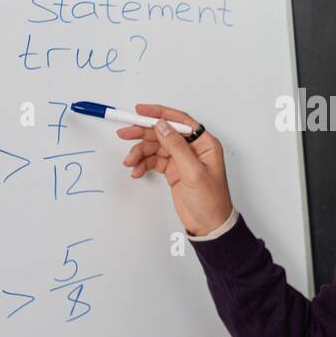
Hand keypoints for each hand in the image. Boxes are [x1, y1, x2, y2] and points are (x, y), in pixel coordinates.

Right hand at [116, 103, 232, 235]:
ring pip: (156, 147)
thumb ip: (177, 147)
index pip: (180, 121)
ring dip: (140, 152)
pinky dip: (143, 164)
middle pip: (164, 132)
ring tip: (130, 161)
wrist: (209, 225)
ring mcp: (182, 159)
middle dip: (143, 133)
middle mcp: (193, 148)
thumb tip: (163, 125)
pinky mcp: (173, 170)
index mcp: (205, 143)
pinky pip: (154, 160)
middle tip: (125, 133)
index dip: (159, 113)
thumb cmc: (211, 201)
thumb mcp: (193, 172)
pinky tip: (137, 170)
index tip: (141, 111)